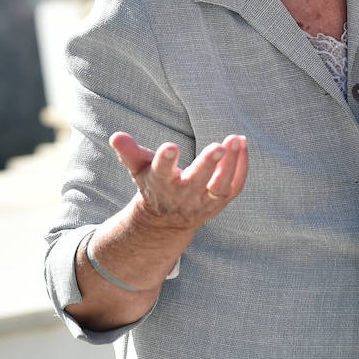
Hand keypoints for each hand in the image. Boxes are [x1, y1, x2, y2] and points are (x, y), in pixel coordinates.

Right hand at [109, 131, 248, 229]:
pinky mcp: (219, 202)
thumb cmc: (153, 185)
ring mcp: (203, 201)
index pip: (162, 173)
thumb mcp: (138, 169)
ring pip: (220, 187)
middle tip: (218, 146)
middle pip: (196, 181)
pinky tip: (242, 145)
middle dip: (207, 164)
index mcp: (161, 184)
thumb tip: (116, 136)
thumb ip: (129, 153)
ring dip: (231, 164)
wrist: (166, 221)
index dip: (165, 161)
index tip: (170, 147)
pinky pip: (234, 186)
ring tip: (237, 139)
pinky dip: (241, 168)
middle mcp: (183, 195)